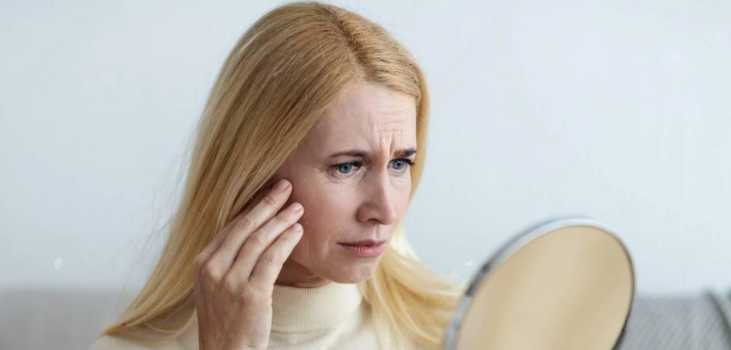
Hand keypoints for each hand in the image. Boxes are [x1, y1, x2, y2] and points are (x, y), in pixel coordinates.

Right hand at [193, 179, 303, 349]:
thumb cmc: (225, 319)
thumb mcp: (215, 286)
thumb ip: (227, 260)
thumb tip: (251, 231)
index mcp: (202, 263)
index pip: (231, 227)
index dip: (253, 207)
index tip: (270, 194)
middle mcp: (213, 269)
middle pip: (245, 226)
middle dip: (268, 203)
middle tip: (287, 186)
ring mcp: (230, 281)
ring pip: (260, 239)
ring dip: (282, 219)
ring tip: (298, 208)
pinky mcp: (251, 294)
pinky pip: (272, 258)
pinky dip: (286, 241)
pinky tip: (298, 231)